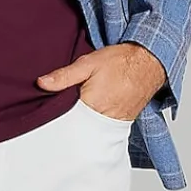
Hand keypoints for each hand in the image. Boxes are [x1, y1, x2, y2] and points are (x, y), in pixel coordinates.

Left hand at [36, 43, 166, 120]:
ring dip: (79, 123)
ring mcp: (112, 124)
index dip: (53, 116)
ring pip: (88, 129)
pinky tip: (87, 116)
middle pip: (76, 126)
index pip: (64, 118)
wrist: (149, 63)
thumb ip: (64, 76)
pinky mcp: (120, 124)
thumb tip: (41, 83)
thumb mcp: (88, 63)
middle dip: (65, 122)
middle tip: (53, 116)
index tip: (42, 114)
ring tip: (70, 115)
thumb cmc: (120, 61)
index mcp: (90, 105)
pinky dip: (93, 124)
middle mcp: (101, 120)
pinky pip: (101, 128)